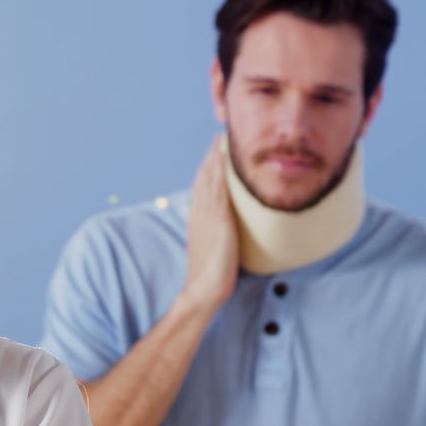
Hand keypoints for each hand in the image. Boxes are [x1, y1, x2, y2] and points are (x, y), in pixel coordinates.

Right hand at [180, 136, 238, 312]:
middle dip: (210, 157)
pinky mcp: (218, 218)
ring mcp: (207, 214)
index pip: (201, 186)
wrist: (204, 287)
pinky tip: (224, 158)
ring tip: (221, 140)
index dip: (207, 168)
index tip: (214, 153)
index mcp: (197, 218)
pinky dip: (219, 171)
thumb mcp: (213, 248)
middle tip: (218, 138)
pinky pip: (218, 188)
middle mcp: (199, 212)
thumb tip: (227, 230)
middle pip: (204, 177)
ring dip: (215, 158)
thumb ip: (217, 234)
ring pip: (209, 179)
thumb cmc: (211, 274)